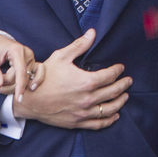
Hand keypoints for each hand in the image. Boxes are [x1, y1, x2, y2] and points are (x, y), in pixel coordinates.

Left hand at [0, 34, 44, 101]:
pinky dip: (25, 84)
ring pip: (24, 80)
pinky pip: (32, 77)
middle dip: (5, 84)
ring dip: (11, 85)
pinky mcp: (31, 64)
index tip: (18, 99)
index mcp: (17, 50)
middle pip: (20, 78)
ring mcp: (31, 59)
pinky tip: (27, 89)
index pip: (21, 72)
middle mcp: (27, 54)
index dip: (19, 86)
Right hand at [13, 29, 130, 128]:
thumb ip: (79, 46)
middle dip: (123, 85)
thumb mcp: (61, 57)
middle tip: (128, 81)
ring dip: (120, 102)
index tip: (120, 68)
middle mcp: (88, 98)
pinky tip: (115, 115)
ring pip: (110, 109)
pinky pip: (99, 123)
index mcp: (86, 81)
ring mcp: (83, 112)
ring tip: (125, 96)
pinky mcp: (78, 122)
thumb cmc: (44, 77)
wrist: (29, 99)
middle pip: (114, 92)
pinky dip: (110, 120)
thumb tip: (93, 33)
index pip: (110, 75)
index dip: (118, 70)